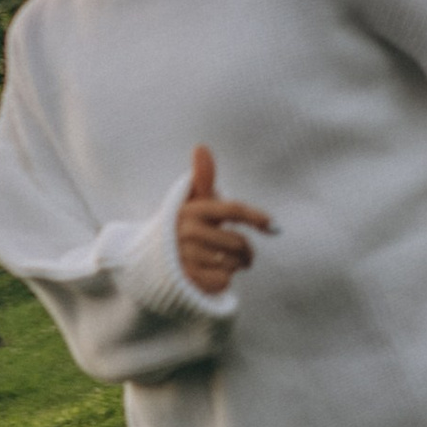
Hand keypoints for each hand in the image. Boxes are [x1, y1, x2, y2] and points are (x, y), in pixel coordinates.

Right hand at [174, 143, 269, 295]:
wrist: (153, 261)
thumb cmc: (184, 227)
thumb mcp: (193, 202)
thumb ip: (203, 178)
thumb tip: (200, 146)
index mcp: (192, 210)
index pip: (233, 210)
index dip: (256, 217)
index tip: (273, 227)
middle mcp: (187, 231)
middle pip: (238, 241)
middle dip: (248, 251)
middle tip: (247, 255)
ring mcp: (186, 256)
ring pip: (233, 262)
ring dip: (236, 265)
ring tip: (227, 263)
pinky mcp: (188, 278)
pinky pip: (223, 280)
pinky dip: (224, 279)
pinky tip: (214, 274)